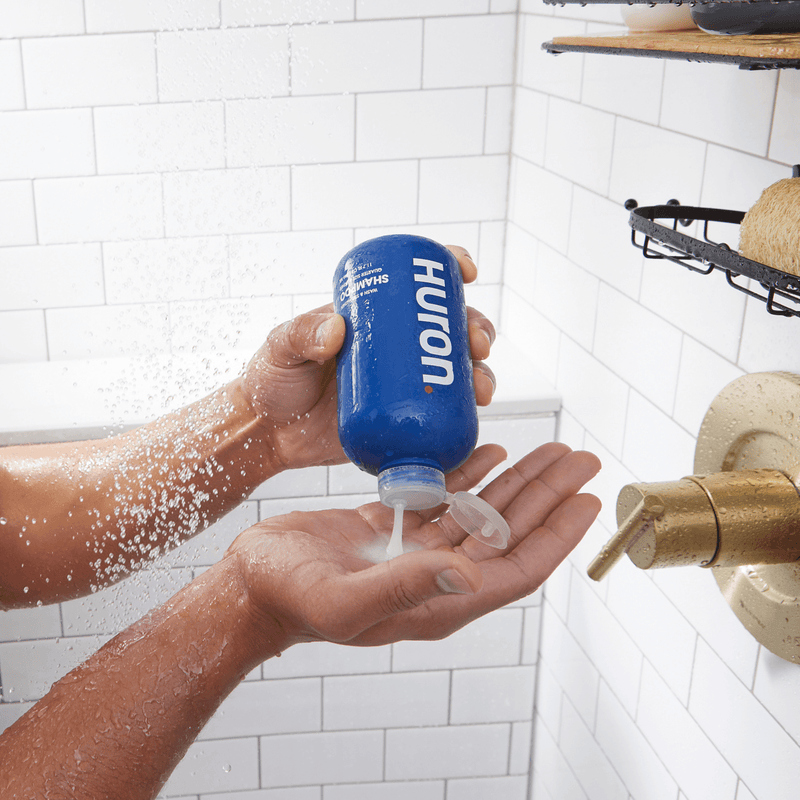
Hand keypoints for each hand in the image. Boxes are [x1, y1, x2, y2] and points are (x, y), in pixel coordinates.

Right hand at [227, 442, 600, 652]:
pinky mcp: (394, 527)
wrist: (249, 584)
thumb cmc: (289, 599)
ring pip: (483, 513)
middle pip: (509, 533)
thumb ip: (406, 587)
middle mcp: (436, 576)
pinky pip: (446, 498)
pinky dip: (472, 474)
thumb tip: (470, 574)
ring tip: (550, 450)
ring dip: (517, 481)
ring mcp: (416, 551)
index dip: (557, 536)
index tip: (587, 499)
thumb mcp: (345, 599)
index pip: (517, 569)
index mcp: (438, 600)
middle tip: (579, 457)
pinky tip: (492, 452)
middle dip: (547, 495)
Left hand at [240, 246, 496, 470]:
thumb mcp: (281, 346)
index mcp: (373, 319)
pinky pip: (443, 415)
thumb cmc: (272, 381)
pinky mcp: (401, 420)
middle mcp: (395, 349)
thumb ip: (300, 334)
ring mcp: (402, 386)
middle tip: (476, 344)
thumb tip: (338, 329)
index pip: (418, 287)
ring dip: (480, 374)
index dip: (449, 272)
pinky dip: (464, 414)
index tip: (465, 272)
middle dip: (476, 330)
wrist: (267, 434)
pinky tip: (475, 417)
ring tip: (480, 388)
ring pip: (456, 372)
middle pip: (450, 329)